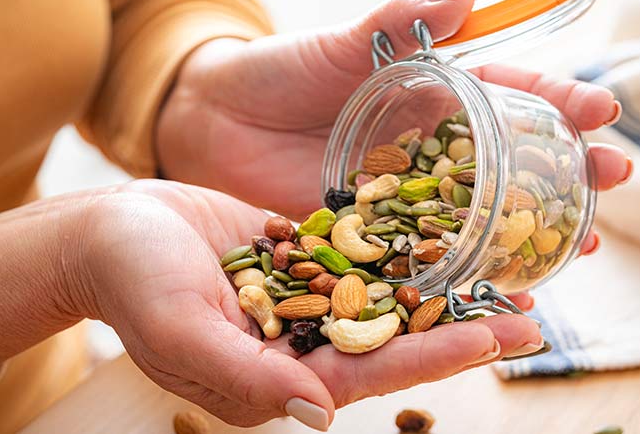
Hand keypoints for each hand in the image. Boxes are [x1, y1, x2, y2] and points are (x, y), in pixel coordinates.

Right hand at [76, 180, 542, 428]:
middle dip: (457, 324)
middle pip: (392, 335)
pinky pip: (355, 249)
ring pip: (382, 291)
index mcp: (278, 373)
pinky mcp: (296, 251)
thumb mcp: (183, 333)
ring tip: (499, 267)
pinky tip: (437, 226)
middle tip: (527, 311)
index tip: (498, 337)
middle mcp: (300, 338)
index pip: (371, 370)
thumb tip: (317, 414)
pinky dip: (397, 241)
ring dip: (437, 281)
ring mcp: (302, 293)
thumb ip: (246, 379)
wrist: (111, 230)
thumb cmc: (133, 283)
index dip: (436, 356)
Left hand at [158, 0, 630, 223]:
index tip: (599, 113)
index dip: (552, 103)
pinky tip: (500, 287)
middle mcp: (423, 145)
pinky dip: (461, 268)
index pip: (503, 96)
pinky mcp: (369, 226)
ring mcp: (400, 189)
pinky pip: (423, 250)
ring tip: (579, 247)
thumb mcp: (341, 42)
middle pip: (504, 160)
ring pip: (475, 211)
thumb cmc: (280, 69)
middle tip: (610, 185)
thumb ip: (398, 23)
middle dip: (560, 170)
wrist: (219, 117)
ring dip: (526, 228)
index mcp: (425, 94)